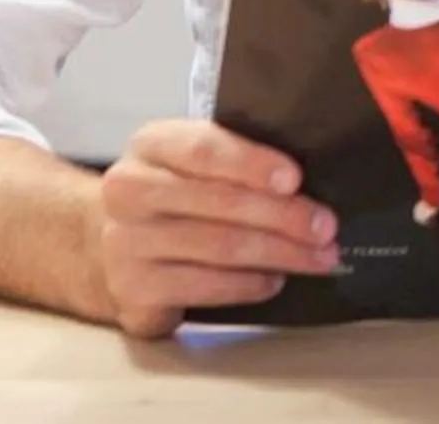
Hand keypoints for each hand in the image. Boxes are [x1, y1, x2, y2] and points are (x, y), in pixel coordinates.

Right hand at [95, 119, 337, 336]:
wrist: (111, 247)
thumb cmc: (176, 194)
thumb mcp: (195, 162)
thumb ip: (238, 160)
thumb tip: (309, 182)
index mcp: (151, 145)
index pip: (204, 149)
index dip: (252, 164)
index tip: (295, 179)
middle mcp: (128, 192)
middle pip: (219, 203)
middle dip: (284, 217)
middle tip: (327, 228)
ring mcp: (124, 245)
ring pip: (219, 248)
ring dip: (280, 254)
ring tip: (318, 257)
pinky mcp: (132, 292)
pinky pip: (203, 288)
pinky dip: (248, 285)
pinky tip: (274, 280)